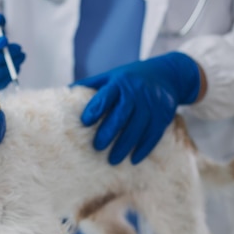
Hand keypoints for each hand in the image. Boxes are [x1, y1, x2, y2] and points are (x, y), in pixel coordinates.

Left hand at [72, 52, 199, 164]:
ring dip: (125, 145)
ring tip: (113, 160)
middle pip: (122, 113)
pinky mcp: (164, 114)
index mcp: (119, 82)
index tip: (85, 122)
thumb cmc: (130, 78)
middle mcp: (136, 92)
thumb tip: (66, 91)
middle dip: (109, 131)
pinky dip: (144, 147)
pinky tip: (134, 159)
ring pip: (138, 126)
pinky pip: (154, 133)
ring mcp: (152, 103)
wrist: (167, 73)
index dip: (96, 108)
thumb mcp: (111, 76)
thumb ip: (92, 84)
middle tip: (97, 147)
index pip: (106, 96)